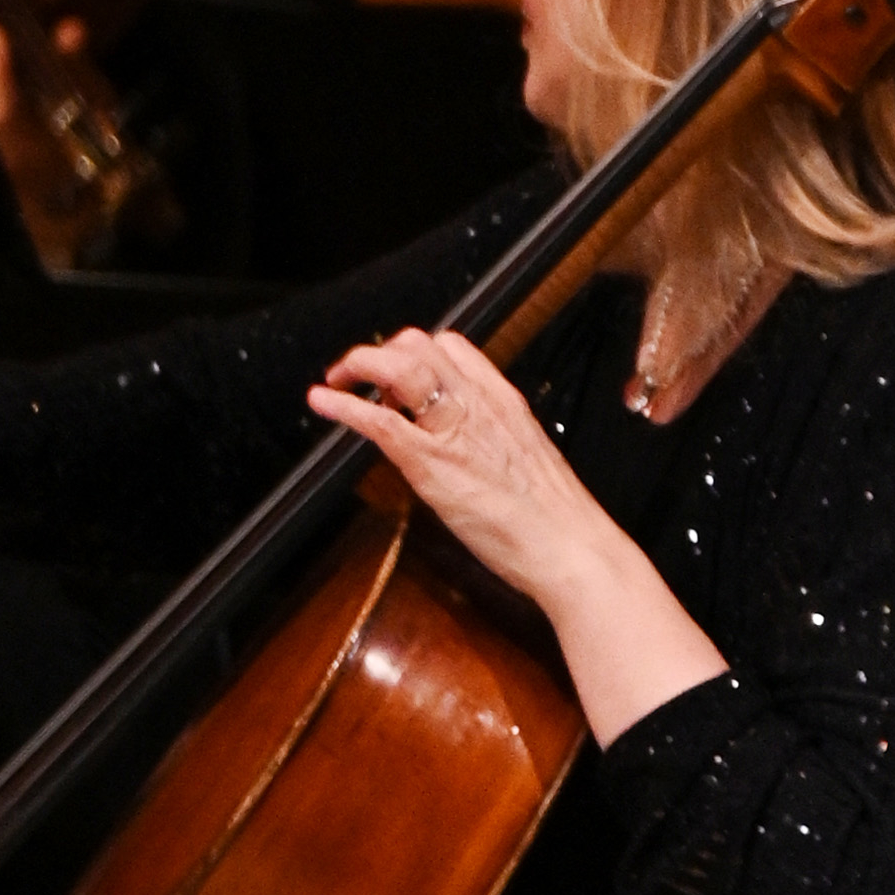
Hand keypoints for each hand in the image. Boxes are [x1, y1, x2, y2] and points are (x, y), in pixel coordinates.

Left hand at [308, 325, 730, 747]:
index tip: (399, 372)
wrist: (572, 548)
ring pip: (398, 366)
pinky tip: (322, 402)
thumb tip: (468, 451)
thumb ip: (493, 445)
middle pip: (420, 345)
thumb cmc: (556, 520)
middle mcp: (479, 404)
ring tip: (337, 381)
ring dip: (358, 365)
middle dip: (380, 352)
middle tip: (359, 376)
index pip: (453, 348)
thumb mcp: (525, 463)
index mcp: (504, 402)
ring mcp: (454, 430)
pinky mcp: (432, 462)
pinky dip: (342, 405)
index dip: (416, 352)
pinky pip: (378, 419)